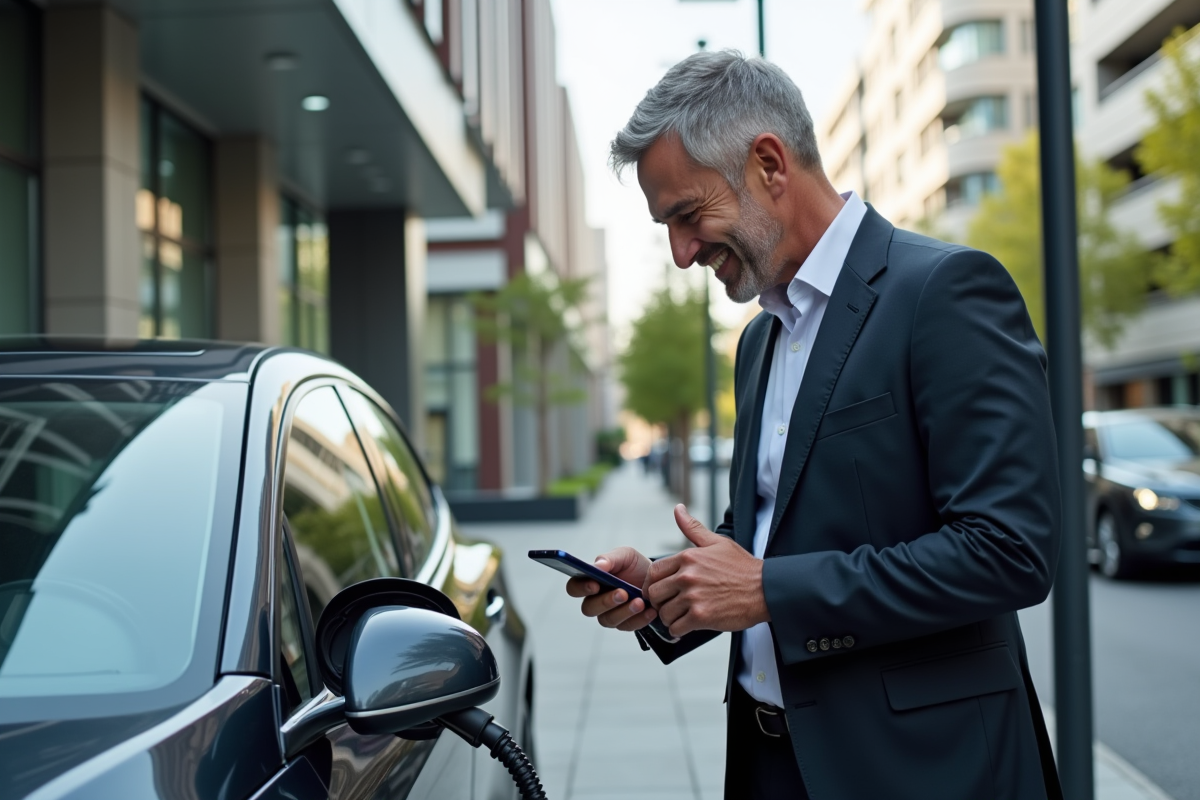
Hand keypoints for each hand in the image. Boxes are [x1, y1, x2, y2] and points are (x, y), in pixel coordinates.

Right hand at [565, 547, 657, 631]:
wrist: (657, 580)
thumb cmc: (635, 567)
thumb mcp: (626, 556)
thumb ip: (610, 559)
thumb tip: (597, 566)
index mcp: (590, 580)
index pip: (574, 588)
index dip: (581, 588)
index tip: (595, 584)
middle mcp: (595, 600)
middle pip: (589, 608)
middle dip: (605, 602)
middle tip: (622, 593)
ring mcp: (609, 614)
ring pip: (608, 620)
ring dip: (624, 612)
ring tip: (640, 602)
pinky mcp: (624, 624)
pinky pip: (627, 626)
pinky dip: (640, 619)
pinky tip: (650, 610)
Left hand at [646, 504, 769, 637]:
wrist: (765, 590)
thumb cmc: (743, 568)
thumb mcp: (718, 542)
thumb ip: (693, 528)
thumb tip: (678, 509)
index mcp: (688, 557)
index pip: (654, 572)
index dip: (654, 583)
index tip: (662, 590)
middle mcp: (687, 576)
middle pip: (654, 593)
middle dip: (660, 601)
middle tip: (670, 605)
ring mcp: (693, 597)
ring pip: (664, 613)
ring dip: (670, 617)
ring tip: (681, 616)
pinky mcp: (701, 617)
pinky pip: (676, 628)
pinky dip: (678, 631)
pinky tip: (687, 626)